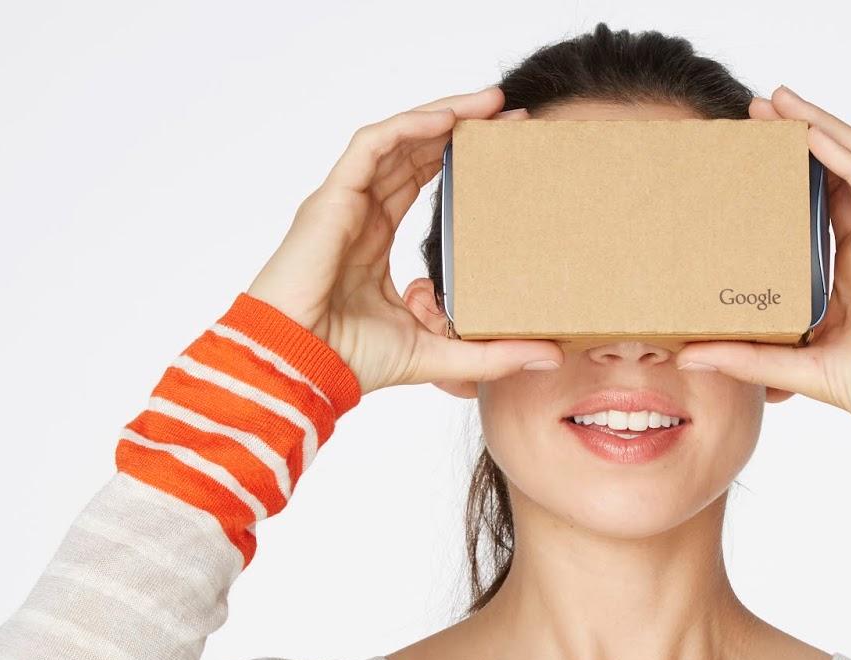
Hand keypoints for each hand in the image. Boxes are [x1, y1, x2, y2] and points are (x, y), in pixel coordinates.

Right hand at [245, 85, 563, 394]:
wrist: (300, 367)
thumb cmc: (349, 360)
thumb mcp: (440, 353)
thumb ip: (492, 353)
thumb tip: (550, 354)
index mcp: (374, 240)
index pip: (418, 180)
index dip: (457, 159)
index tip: (504, 148)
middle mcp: (359, 213)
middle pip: (412, 151)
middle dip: (459, 126)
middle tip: (509, 115)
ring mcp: (343, 203)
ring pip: (395, 139)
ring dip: (442, 114)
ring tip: (489, 103)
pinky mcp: (331, 200)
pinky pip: (370, 146)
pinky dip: (407, 127)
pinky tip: (445, 119)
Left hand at [674, 85, 850, 435]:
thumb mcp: (799, 370)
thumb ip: (748, 358)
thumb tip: (689, 353)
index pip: (820, 200)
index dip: (789, 170)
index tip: (748, 148)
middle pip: (840, 169)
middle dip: (802, 132)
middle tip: (757, 108)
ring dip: (823, 128)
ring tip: (783, 103)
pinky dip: (848, 158)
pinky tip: (818, 137)